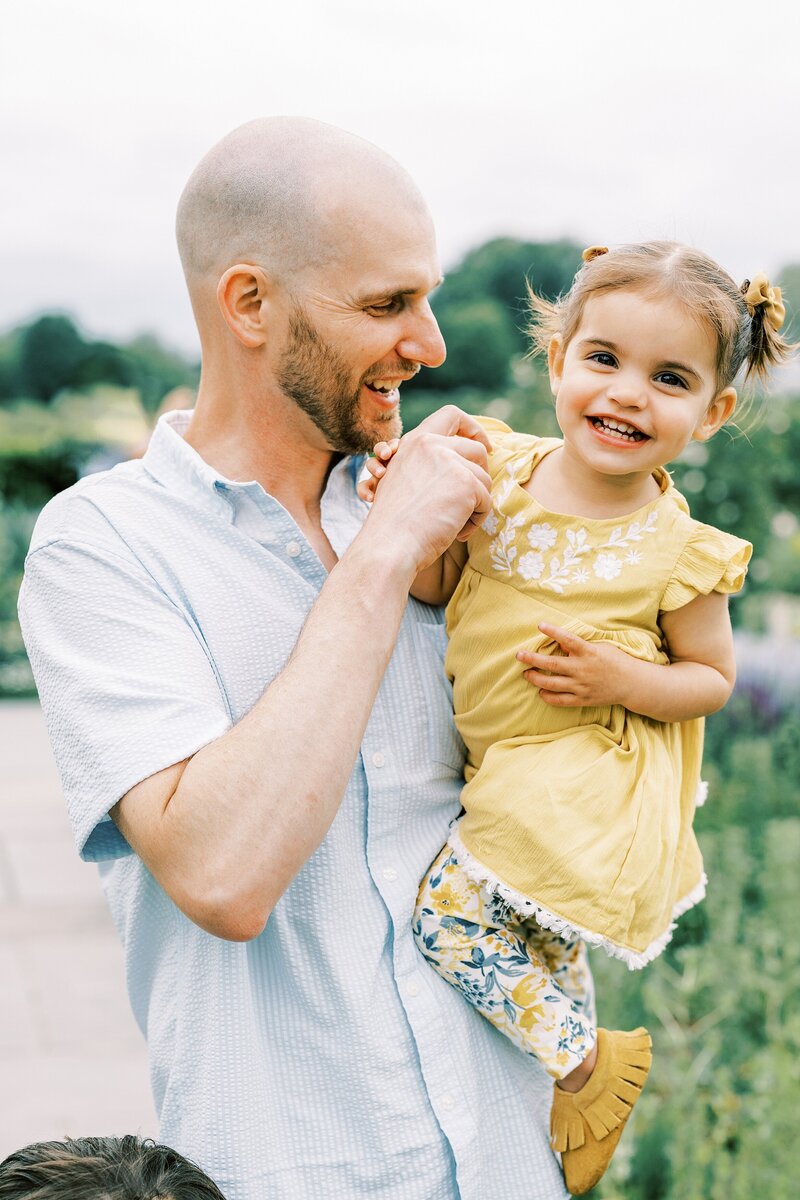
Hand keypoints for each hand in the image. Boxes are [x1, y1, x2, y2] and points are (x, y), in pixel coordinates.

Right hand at [362, 405, 492, 573]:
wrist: (389, 544)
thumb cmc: (394, 524)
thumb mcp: (404, 480)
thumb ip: (429, 466)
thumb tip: (467, 467)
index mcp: (415, 441)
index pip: (450, 415)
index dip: (471, 428)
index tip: (481, 445)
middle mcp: (432, 444)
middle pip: (477, 449)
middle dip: (481, 474)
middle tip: (473, 498)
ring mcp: (450, 461)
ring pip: (484, 479)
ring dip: (475, 505)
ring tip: (455, 524)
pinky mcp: (465, 482)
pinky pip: (486, 501)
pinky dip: (476, 520)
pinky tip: (457, 531)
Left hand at [516, 623, 635, 706]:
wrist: (632, 684)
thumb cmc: (616, 661)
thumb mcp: (600, 648)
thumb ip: (579, 647)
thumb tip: (561, 644)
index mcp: (588, 653)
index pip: (568, 639)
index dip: (553, 632)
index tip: (540, 625)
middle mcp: (583, 669)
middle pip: (552, 664)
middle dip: (533, 659)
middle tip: (519, 655)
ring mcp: (582, 686)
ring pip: (553, 684)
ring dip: (536, 679)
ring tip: (526, 674)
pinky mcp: (583, 699)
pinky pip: (561, 700)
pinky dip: (548, 696)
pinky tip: (541, 691)